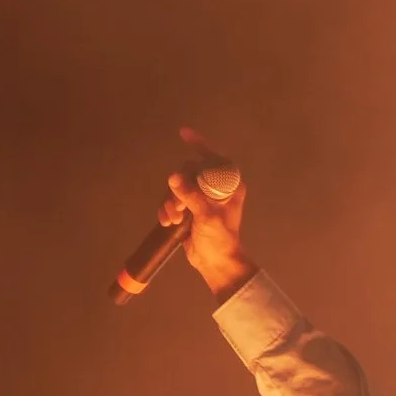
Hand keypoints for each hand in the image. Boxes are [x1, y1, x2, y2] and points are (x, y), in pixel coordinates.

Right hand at [158, 126, 254, 298]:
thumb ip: (190, 195)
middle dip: (178, 188)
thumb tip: (173, 177)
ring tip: (173, 219)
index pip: (214, 158)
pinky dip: (167, 209)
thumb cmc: (220, 238)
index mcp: (229, 185)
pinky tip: (167, 222)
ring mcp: (201, 197)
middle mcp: (215, 187)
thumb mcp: (206, 215)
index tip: (183, 133)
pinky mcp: (189, 208)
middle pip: (189, 172)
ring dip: (171, 201)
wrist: (215, 262)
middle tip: (178, 208)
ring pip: (177, 186)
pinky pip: (172, 199)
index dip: (200, 144)